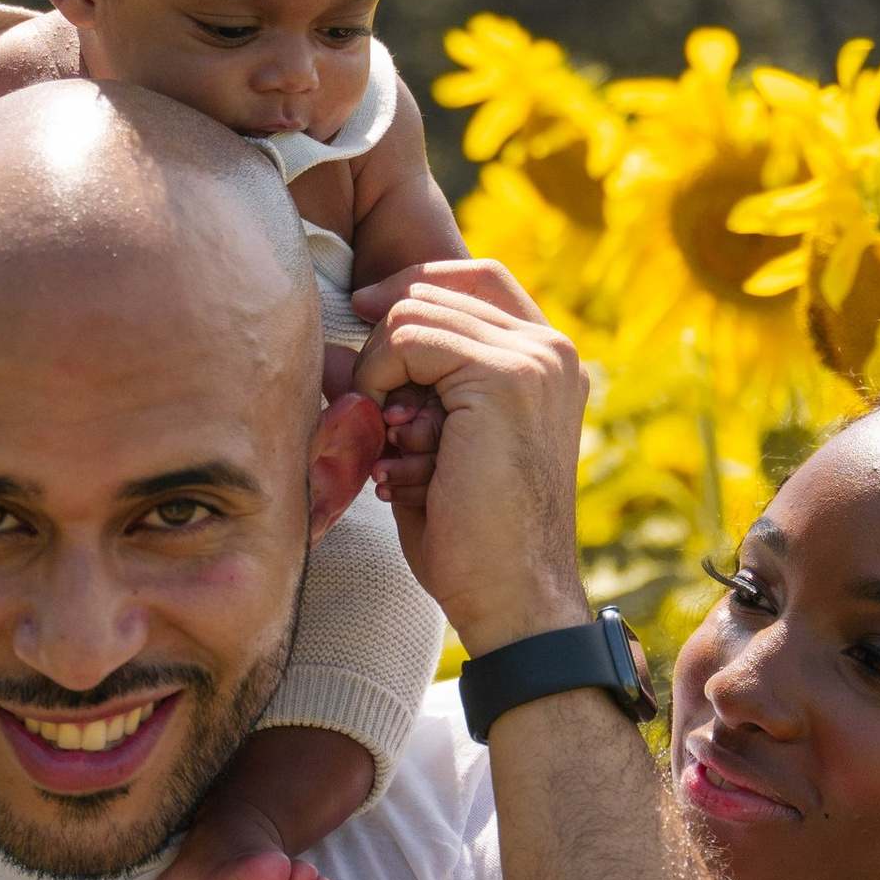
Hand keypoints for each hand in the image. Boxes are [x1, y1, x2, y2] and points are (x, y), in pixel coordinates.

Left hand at [347, 258, 587, 650]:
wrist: (512, 600)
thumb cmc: (470, 540)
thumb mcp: (428, 449)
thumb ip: (393, 392)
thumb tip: (329, 348)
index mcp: (546, 363)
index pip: (474, 279)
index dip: (412, 286)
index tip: (362, 313)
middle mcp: (550, 349)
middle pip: (431, 292)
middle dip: (382, 350)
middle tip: (378, 424)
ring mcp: (534, 358)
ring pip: (411, 312)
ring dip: (378, 375)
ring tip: (393, 446)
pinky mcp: (505, 376)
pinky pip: (405, 338)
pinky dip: (377, 382)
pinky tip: (391, 444)